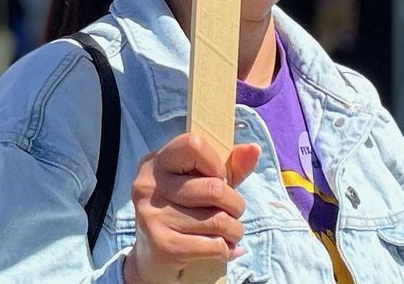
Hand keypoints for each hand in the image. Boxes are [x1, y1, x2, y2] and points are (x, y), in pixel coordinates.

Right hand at [121, 132, 260, 283]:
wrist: (151, 259)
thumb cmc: (182, 213)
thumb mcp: (200, 184)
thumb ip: (228, 166)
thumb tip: (254, 149)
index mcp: (156, 162)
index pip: (194, 144)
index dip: (216, 163)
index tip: (219, 179)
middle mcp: (149, 186)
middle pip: (214, 188)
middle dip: (236, 204)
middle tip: (233, 213)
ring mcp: (153, 215)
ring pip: (218, 221)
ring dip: (235, 230)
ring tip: (231, 233)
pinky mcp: (163, 245)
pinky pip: (213, 245)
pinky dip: (226, 250)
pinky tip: (224, 249)